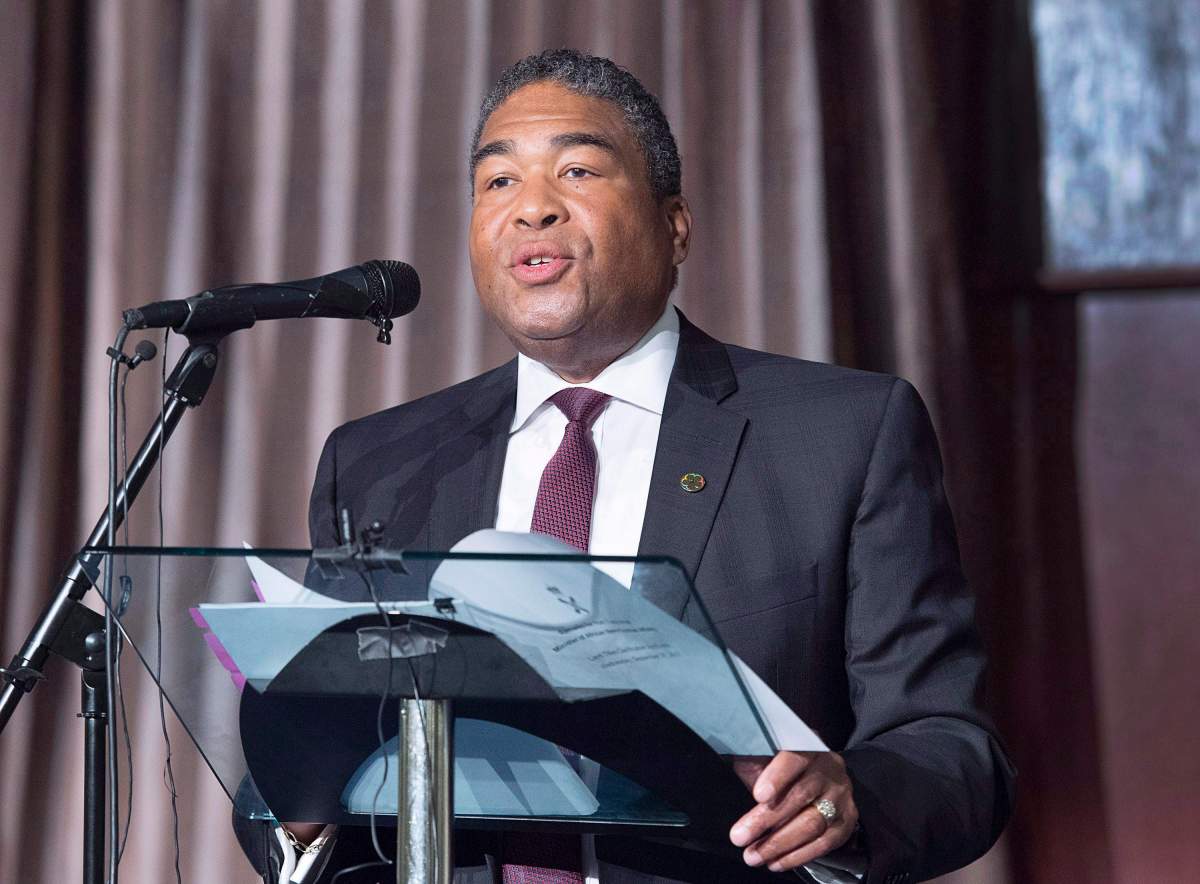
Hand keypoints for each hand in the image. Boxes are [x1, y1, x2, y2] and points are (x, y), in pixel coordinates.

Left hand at [729, 751, 858, 872]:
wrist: (823, 777)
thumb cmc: (784, 768)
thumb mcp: (767, 757)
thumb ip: (754, 763)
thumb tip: (734, 767)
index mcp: (808, 747)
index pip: (794, 758)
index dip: (777, 777)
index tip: (758, 795)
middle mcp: (829, 769)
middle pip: (800, 796)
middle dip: (766, 820)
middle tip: (739, 837)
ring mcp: (841, 796)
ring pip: (812, 823)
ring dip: (779, 844)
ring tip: (753, 856)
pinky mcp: (847, 820)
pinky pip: (824, 843)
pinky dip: (798, 856)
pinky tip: (776, 862)